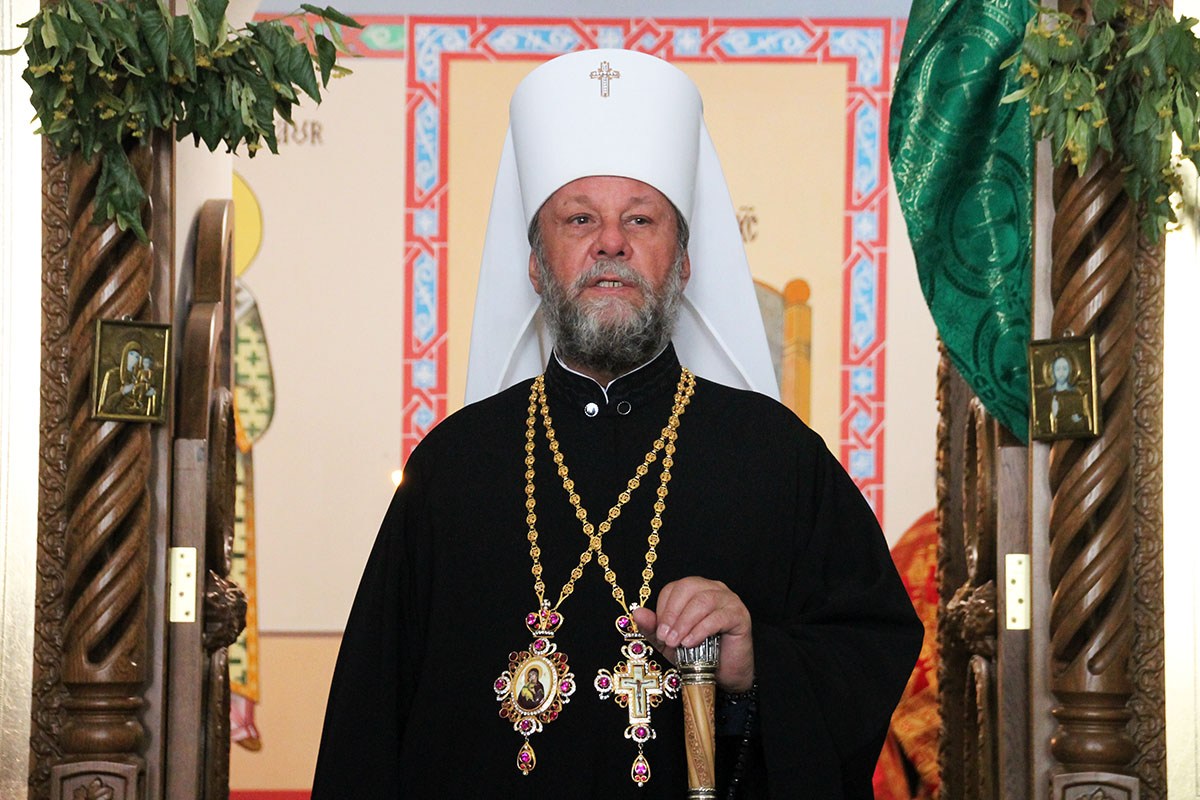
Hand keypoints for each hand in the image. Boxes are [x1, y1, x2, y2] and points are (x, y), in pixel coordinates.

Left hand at [631, 577, 754, 692]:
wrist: (725, 675)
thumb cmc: (699, 654)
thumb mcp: (669, 643)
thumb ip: (653, 628)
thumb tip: (637, 613)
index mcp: (694, 590)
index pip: (673, 588)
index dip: (663, 609)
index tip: (659, 633)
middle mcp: (712, 589)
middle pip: (688, 587)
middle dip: (672, 613)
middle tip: (666, 638)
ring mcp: (728, 600)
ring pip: (703, 600)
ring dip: (685, 622)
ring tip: (677, 642)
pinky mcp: (740, 615)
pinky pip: (718, 616)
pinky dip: (701, 629)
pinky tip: (691, 643)